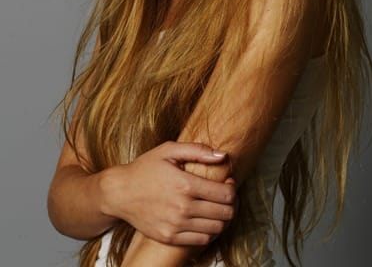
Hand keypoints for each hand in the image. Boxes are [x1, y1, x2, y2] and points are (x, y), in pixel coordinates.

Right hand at [100, 141, 235, 245]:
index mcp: (185, 184)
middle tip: (225, 196)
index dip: (232, 189)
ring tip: (216, 208)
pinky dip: (209, 232)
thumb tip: (222, 156)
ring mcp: (176, 225)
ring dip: (222, 219)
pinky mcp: (169, 237)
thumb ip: (197, 150)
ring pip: (216, 228)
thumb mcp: (168, 150)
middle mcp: (183, 208)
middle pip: (225, 213)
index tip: (228, 183)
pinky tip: (204, 220)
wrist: (120, 192)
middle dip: (230, 204)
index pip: (225, 194)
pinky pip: (201, 240)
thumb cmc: (145, 168)